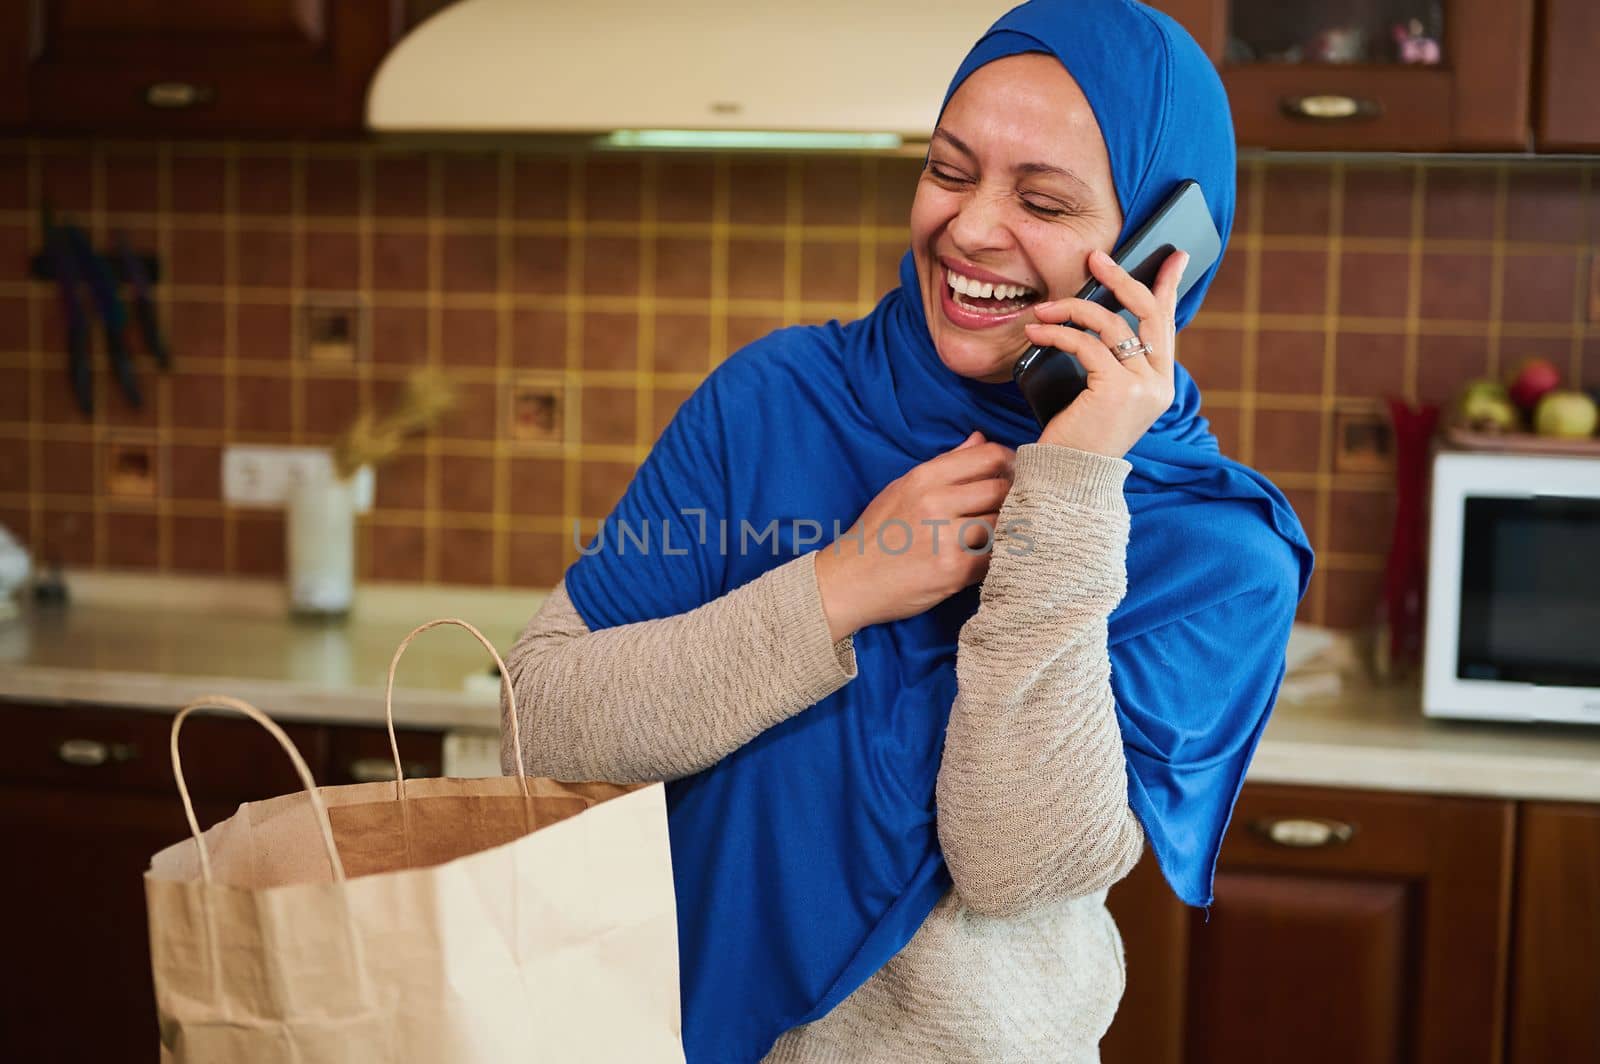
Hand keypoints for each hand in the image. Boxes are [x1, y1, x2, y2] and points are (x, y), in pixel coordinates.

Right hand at [814, 431, 1014, 640]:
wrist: (851, 581)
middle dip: (1014, 496)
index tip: (1014, 472)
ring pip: (1003, 522)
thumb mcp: (902, 487)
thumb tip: (980, 439)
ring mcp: (946, 538)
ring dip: (1008, 528)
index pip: (987, 456)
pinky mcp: (954, 570)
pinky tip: (990, 556)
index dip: (1010, 461)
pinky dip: (999, 555)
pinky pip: (995, 555)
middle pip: (1001, 488)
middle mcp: (936, 503)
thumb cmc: (877, 534)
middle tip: (1015, 506)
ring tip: (1002, 532)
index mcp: (924, 478)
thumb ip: (945, 464)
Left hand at [1021, 248, 1188, 458]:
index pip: (1167, 325)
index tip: (1173, 257)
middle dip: (1121, 279)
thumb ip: (1111, 361)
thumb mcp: (1100, 394)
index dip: (1169, 287)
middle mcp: (1158, 384)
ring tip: (1043, 311)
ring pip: (1112, 325)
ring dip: (1073, 309)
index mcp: (1159, 383)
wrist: (1069, 478)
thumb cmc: (1078, 436)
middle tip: (1095, 259)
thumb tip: (1099, 315)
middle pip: (1148, 313)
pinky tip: (1038, 333)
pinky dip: (1059, 333)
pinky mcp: (1117, 389)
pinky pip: (1087, 344)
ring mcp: (1142, 387)